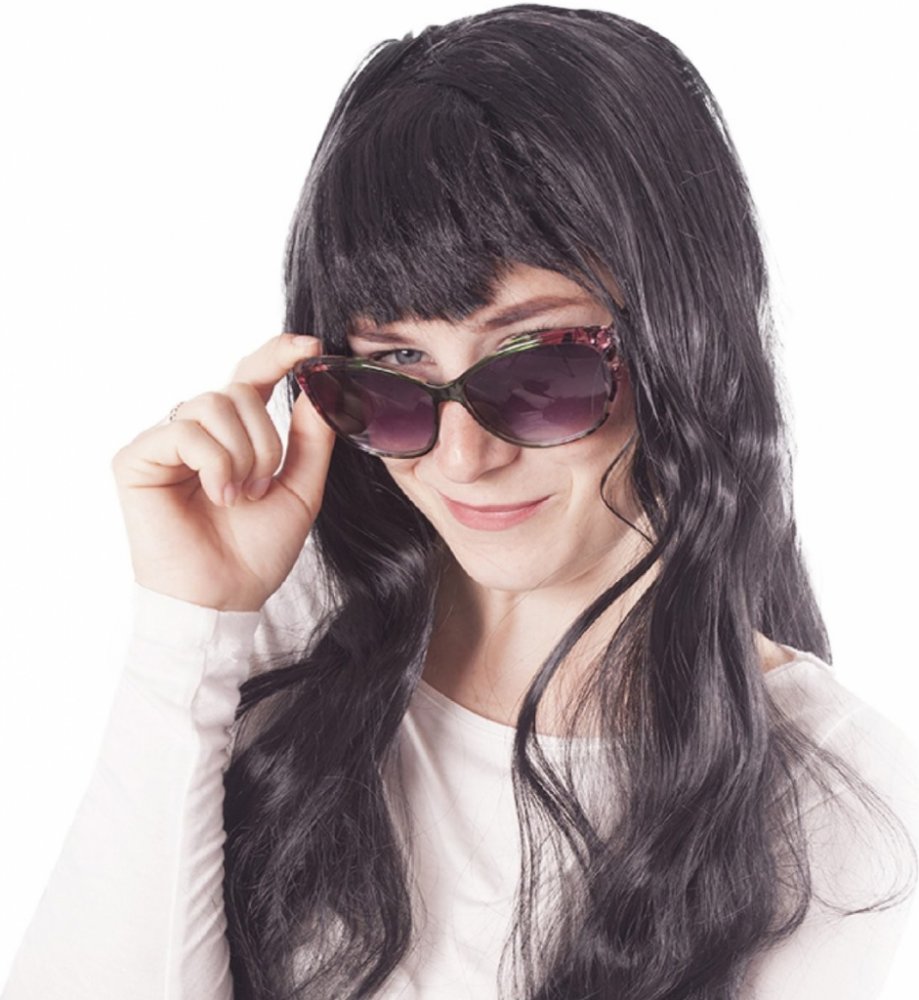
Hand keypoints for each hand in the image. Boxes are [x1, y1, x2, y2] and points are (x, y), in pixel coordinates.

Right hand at [111, 334, 334, 611]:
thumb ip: (312, 437)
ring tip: (238, 496)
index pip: (253, 375)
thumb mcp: (301, 488)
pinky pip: (185, 430)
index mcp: (235, 434)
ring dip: (242, 455)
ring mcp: (165, 441)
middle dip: (266, 440)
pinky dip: (214, 463)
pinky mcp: (136, 457)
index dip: (279, 354)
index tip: (311, 347)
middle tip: (262, 487)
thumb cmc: (256, 550)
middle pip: (238, 389)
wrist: (225, 597)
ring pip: (213, 404)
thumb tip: (319, 385)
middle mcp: (197, 430)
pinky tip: (218, 495)